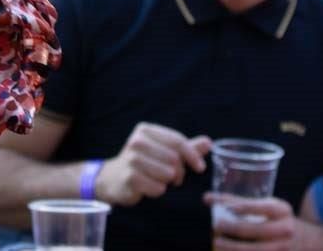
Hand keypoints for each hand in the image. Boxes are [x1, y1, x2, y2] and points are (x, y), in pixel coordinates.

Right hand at [95, 123, 210, 206]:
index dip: (192, 155)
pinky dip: (158, 191)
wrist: (114, 178)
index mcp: (146, 130)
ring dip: (168, 182)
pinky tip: (149, 187)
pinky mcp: (129, 177)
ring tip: (159, 181)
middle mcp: (137, 141)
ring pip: (168, 174)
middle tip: (174, 178)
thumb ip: (186, 147)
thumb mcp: (163, 151)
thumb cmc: (143, 163)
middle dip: (179, 172)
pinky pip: (158, 188)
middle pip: (174, 159)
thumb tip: (208, 142)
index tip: (200, 168)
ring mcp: (131, 159)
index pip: (177, 141)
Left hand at [205, 193, 296, 249]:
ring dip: (233, 247)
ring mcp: (282, 248)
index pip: (265, 207)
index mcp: (283, 210)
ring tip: (216, 243)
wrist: (301, 240)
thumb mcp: (263, 206)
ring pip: (255, 250)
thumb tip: (206, 198)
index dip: (246, 207)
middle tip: (216, 226)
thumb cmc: (273, 219)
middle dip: (234, 228)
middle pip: (257, 230)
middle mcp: (286, 229)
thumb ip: (236, 201)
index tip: (228, 208)